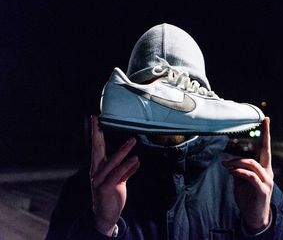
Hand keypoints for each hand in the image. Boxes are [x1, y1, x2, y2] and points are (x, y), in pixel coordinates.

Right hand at [90, 115, 139, 235]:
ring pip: (112, 161)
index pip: (97, 147)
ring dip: (123, 150)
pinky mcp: (105, 188)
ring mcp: (99, 180)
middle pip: (97, 149)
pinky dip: (127, 166)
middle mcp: (96, 171)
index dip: (96, 133)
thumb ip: (125, 170)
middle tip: (99, 120)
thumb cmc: (111, 195)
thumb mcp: (118, 180)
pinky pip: (118, 174)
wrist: (105, 215)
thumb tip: (136, 161)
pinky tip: (136, 160)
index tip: (95, 119)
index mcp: (98, 167)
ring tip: (133, 140)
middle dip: (98, 134)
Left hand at [222, 117, 272, 232]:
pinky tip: (232, 171)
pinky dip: (240, 172)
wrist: (254, 218)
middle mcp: (267, 172)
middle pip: (265, 151)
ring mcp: (267, 181)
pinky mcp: (262, 190)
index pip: (264, 149)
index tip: (266, 120)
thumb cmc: (248, 198)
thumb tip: (231, 163)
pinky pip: (250, 176)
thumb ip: (238, 171)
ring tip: (227, 165)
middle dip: (265, 135)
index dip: (265, 134)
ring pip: (252, 164)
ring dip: (237, 162)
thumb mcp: (240, 182)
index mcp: (263, 169)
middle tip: (264, 121)